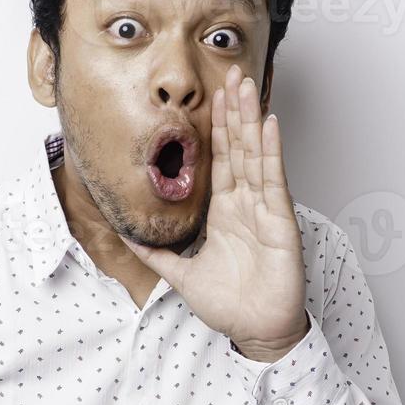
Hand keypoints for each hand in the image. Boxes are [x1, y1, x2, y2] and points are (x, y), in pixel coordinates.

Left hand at [118, 64, 308, 362]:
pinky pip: (274, 181)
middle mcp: (246, 203)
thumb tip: (124, 233)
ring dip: (252, 119)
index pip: (219, 159)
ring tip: (248, 86)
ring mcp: (265, 209)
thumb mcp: (181, 275)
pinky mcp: (280, 222)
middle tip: (232, 72)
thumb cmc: (230, 305)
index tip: (212, 96)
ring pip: (256, 155)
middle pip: (239, 147)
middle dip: (235, 110)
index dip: (216, 126)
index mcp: (225, 211)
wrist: (257, 332)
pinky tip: (270, 125)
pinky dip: (271, 151)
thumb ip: (156, 252)